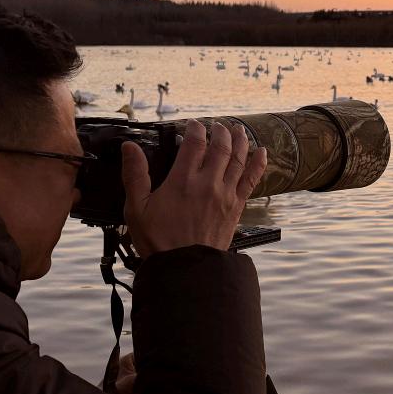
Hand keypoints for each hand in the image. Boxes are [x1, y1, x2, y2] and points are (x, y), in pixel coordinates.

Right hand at [121, 120, 266, 257]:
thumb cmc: (158, 241)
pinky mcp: (236, 207)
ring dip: (240, 141)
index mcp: (182, 181)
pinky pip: (251, 180)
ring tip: (238, 130)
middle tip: (217, 125)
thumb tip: (129, 148)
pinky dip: (258, 163)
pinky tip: (263, 152)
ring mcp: (225, 195)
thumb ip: (134, 175)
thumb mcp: (137, 208)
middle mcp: (207, 183)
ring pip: (238, 159)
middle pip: (220, 147)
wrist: (185, 268)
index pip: (194, 143)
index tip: (194, 124)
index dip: (195, 129)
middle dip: (220, 131)